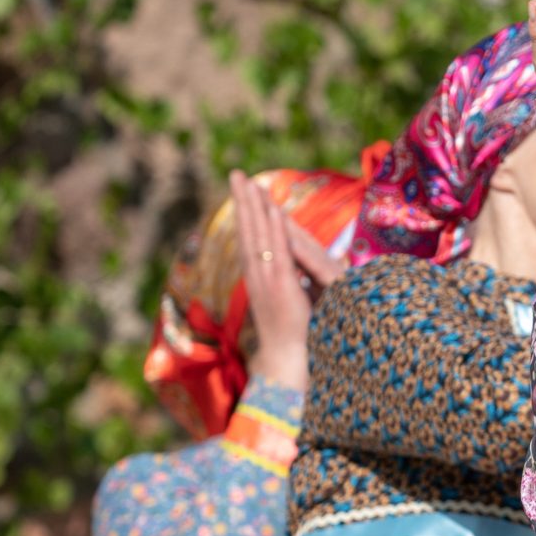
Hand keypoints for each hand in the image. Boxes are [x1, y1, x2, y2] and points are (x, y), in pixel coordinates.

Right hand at [234, 171, 346, 390]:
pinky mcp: (281, 286)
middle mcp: (259, 274)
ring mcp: (267, 279)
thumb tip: (299, 269)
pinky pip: (277, 252)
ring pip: (258, 235)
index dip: (250, 213)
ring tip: (248, 182)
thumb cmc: (292, 334)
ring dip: (254, 208)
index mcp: (261, 276)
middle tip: (237, 174)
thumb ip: (293, 281)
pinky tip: (273, 211)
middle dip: (244, 201)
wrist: (287, 360)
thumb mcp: (292, 299)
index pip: (253, 237)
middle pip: (249, 230)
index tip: (247, 190)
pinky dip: (274, 230)